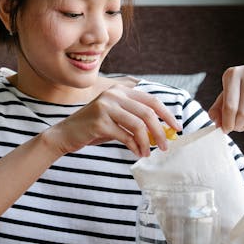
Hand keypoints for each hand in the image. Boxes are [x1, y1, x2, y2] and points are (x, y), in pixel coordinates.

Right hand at [44, 84, 182, 157]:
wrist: (66, 134)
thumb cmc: (94, 128)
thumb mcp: (116, 117)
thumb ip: (135, 119)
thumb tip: (163, 131)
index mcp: (120, 90)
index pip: (151, 100)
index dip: (167, 114)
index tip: (177, 128)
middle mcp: (113, 94)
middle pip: (148, 113)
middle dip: (160, 131)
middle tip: (166, 146)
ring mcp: (106, 107)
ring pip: (138, 125)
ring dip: (148, 142)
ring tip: (149, 153)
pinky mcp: (100, 122)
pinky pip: (126, 136)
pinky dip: (135, 147)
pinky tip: (137, 153)